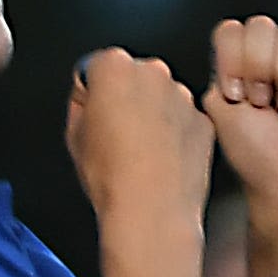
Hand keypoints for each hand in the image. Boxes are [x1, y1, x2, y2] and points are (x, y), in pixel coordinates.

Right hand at [64, 49, 213, 221]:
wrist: (152, 209)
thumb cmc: (112, 176)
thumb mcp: (73, 135)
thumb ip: (81, 103)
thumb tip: (88, 99)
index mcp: (114, 68)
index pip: (96, 68)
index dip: (91, 94)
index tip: (93, 113)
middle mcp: (153, 73)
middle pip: (133, 78)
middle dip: (125, 99)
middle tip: (116, 136)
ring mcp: (183, 96)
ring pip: (161, 98)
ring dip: (152, 115)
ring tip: (140, 153)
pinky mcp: (204, 120)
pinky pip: (183, 120)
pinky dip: (175, 133)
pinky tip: (162, 160)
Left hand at [202, 16, 277, 226]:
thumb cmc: (256, 156)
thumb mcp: (220, 107)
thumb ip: (222, 64)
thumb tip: (236, 36)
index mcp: (243, 67)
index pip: (233, 30)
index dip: (232, 58)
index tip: (235, 97)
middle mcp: (275, 62)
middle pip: (262, 25)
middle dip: (258, 65)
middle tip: (262, 104)